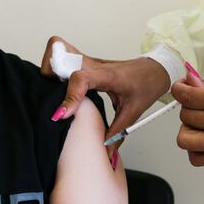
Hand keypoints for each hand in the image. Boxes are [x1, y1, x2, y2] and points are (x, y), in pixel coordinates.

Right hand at [40, 36, 170, 156]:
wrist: (154, 70)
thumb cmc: (146, 85)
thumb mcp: (133, 112)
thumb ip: (116, 134)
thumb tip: (106, 154)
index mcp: (108, 76)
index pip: (82, 79)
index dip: (69, 96)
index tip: (62, 115)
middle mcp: (94, 64)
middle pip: (62, 55)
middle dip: (50, 74)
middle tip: (51, 97)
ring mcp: (88, 60)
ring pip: (60, 49)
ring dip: (50, 68)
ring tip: (52, 92)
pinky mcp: (84, 61)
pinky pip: (63, 57)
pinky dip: (55, 68)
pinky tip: (57, 88)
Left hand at [172, 70, 203, 165]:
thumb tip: (191, 80)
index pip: (190, 96)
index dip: (179, 90)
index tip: (180, 88)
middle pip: (186, 115)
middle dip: (188, 108)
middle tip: (197, 106)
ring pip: (185, 138)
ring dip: (187, 130)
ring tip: (199, 125)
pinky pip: (196, 159)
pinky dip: (194, 151)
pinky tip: (203, 141)